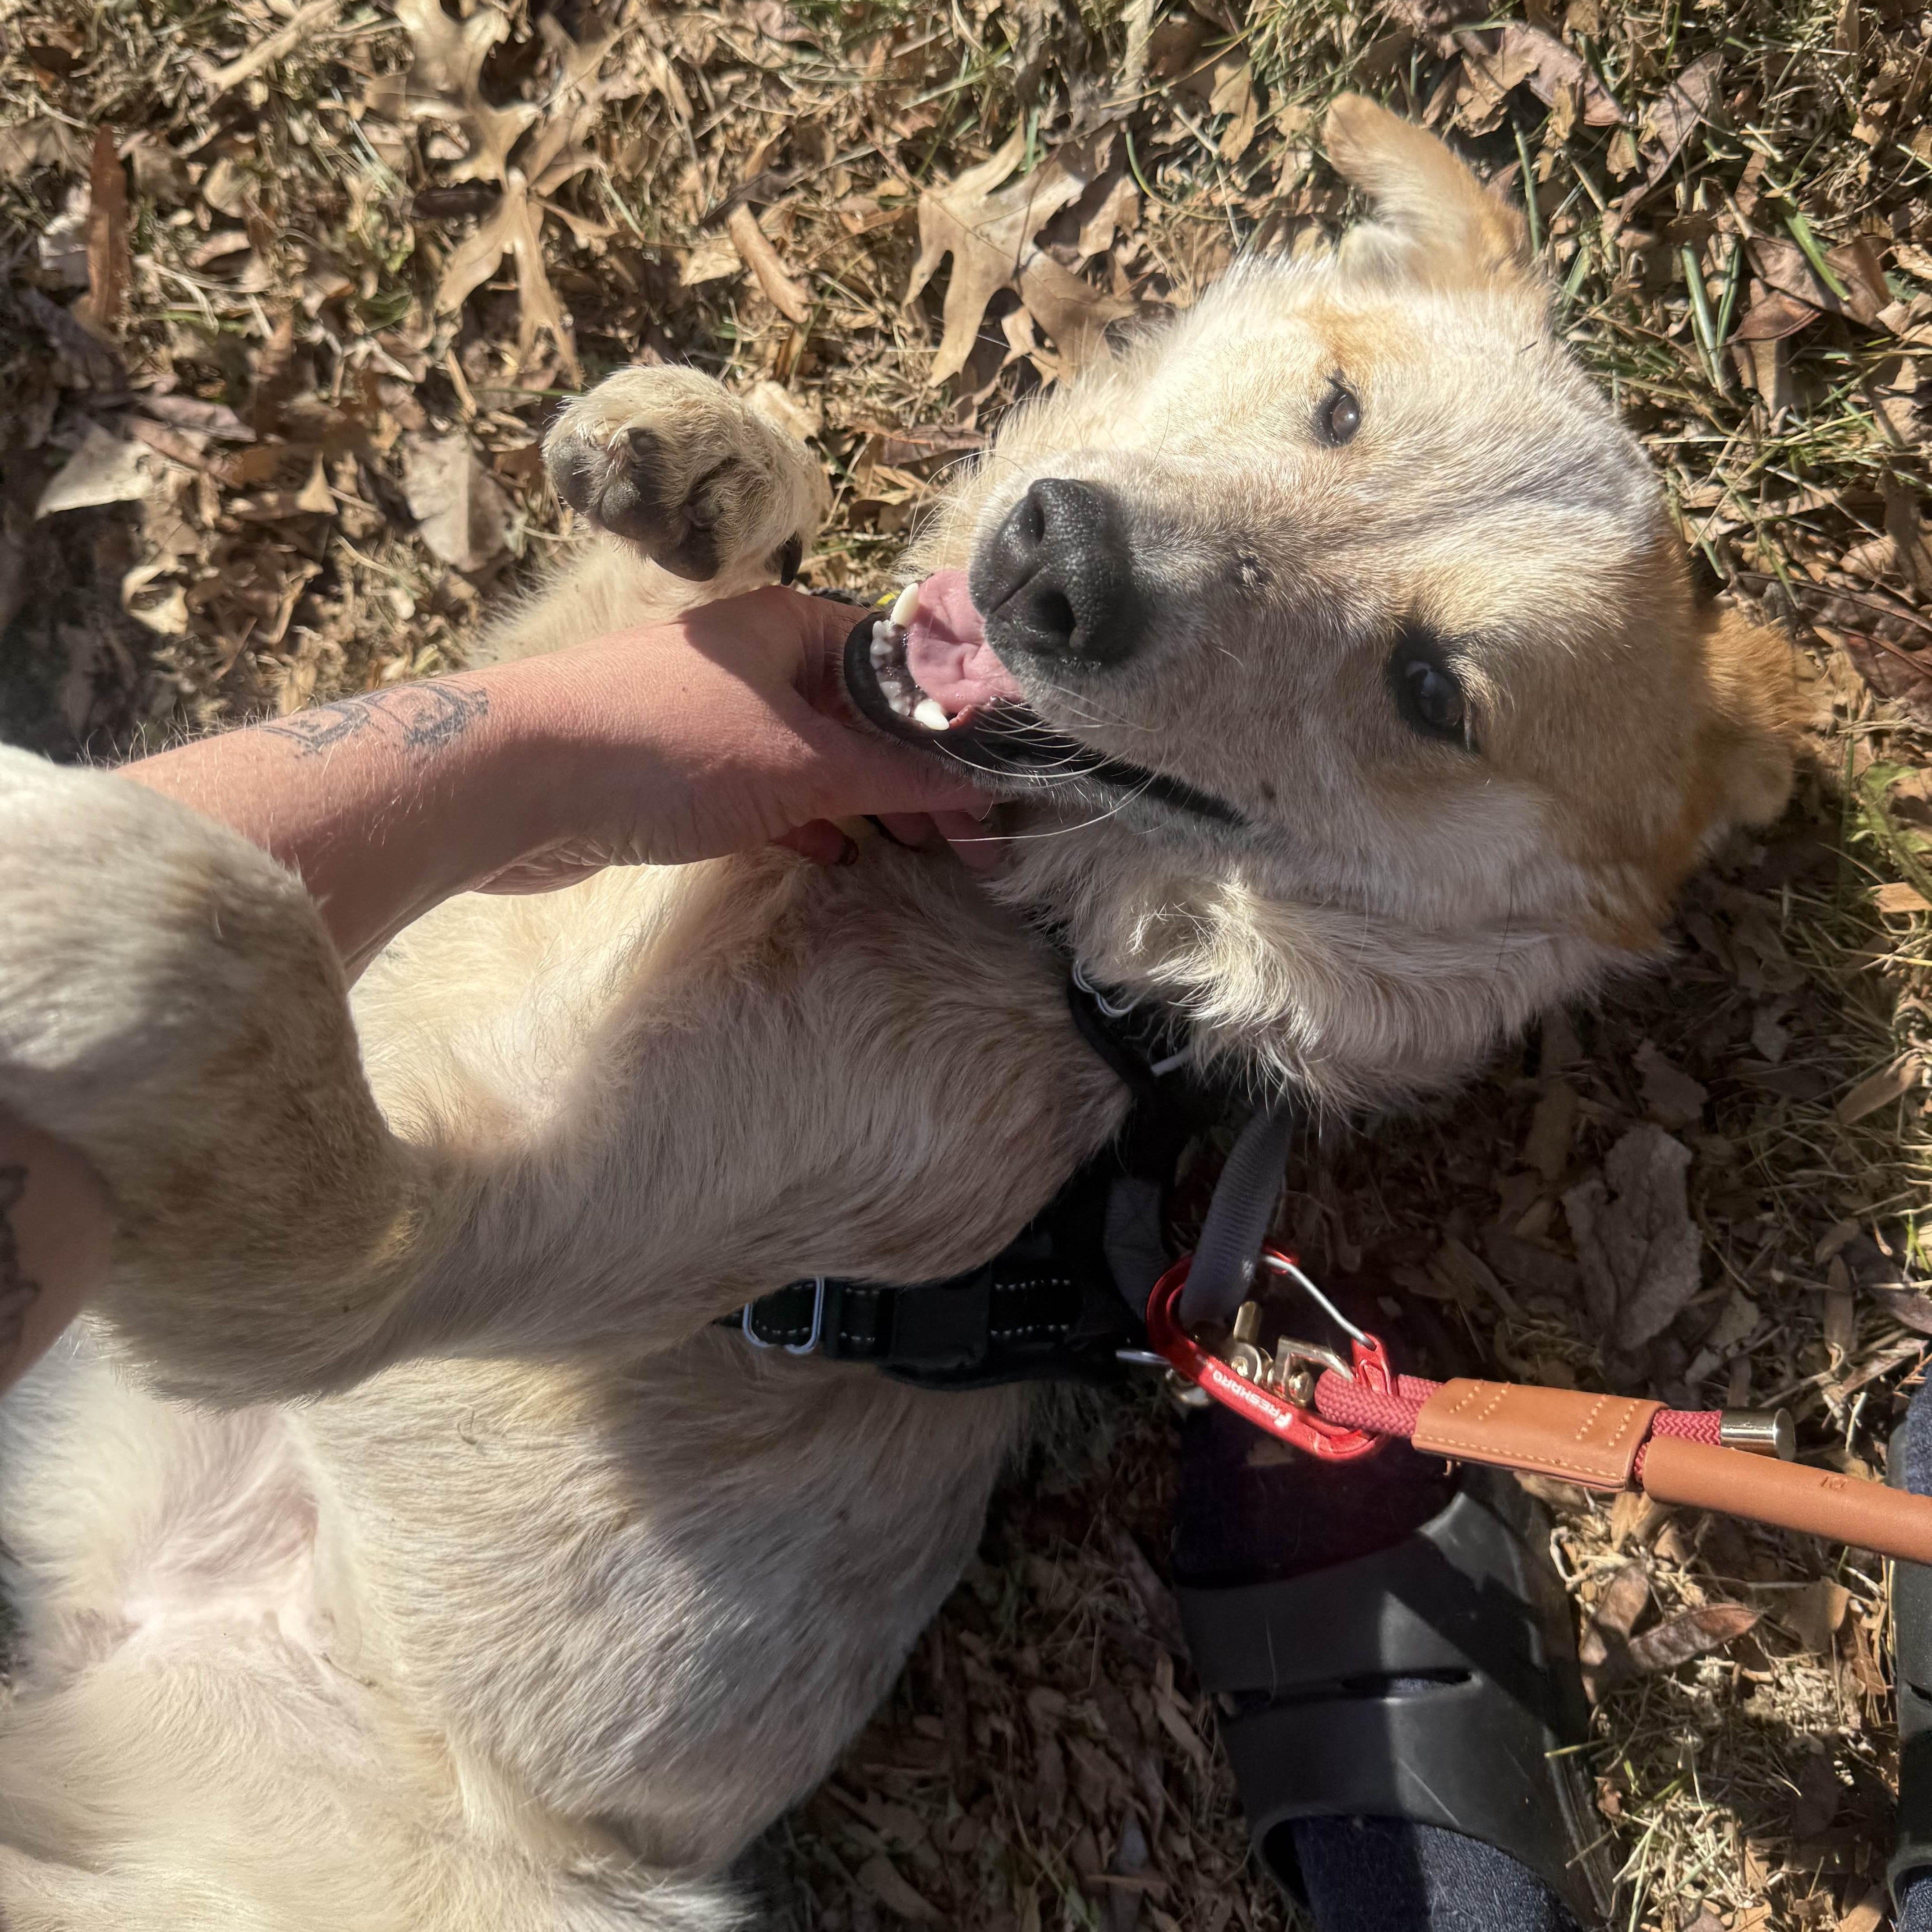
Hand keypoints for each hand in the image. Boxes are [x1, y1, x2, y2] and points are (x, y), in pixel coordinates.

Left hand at [478, 589, 1005, 886]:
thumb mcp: (799, 766)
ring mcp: (714, 713)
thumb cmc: (665, 748)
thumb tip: (977, 785)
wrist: (516, 779)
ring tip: (927, 853)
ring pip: (815, 758)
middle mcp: (755, 657)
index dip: (954, 725)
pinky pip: (766, 791)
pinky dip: (807, 820)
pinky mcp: (678, 768)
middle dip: (920, 778)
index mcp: (790, 624)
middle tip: (977, 841)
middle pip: (862, 717)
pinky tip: (841, 855)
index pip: (900, 667)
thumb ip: (892, 777)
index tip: (998, 781)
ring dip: (869, 804)